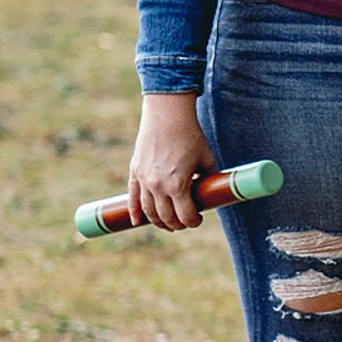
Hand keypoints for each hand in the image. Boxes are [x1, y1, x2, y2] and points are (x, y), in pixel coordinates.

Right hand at [126, 94, 216, 230]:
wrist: (168, 116)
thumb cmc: (191, 137)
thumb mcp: (206, 161)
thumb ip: (207, 179)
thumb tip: (209, 193)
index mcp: (178, 185)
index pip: (185, 215)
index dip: (193, 222)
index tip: (198, 220)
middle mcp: (158, 186)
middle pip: (166, 217)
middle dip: (177, 224)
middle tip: (184, 223)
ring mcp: (144, 179)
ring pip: (149, 210)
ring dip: (158, 221)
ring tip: (168, 225)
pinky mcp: (135, 171)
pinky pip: (132, 197)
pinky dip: (135, 211)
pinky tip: (138, 222)